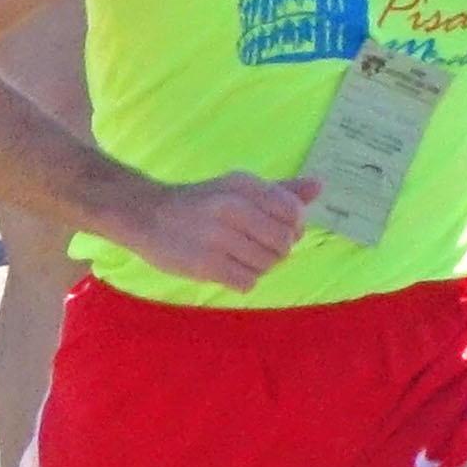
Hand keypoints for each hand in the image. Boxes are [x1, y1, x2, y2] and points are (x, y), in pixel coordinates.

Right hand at [104, 169, 314, 293]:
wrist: (147, 215)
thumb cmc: (200, 202)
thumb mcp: (238, 187)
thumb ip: (280, 190)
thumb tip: (320, 186)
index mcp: (244, 184)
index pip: (293, 212)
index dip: (294, 228)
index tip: (278, 230)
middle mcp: (232, 206)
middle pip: (283, 243)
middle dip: (276, 251)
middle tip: (255, 246)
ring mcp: (218, 236)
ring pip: (267, 265)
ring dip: (258, 266)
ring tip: (238, 256)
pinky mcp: (206, 264)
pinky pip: (248, 282)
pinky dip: (242, 280)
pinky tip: (227, 268)